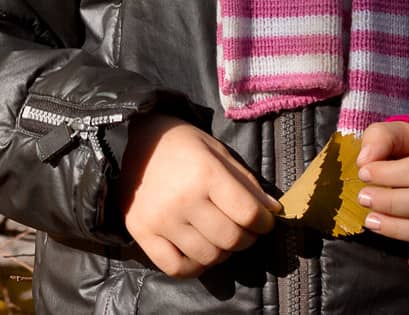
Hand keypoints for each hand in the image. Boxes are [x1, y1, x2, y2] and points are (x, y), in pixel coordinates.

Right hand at [116, 113, 280, 277]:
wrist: (136, 140)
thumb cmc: (183, 145)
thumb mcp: (219, 153)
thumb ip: (247, 184)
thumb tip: (272, 212)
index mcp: (205, 173)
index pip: (248, 214)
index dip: (264, 222)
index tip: (264, 221)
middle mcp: (182, 199)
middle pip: (230, 239)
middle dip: (246, 238)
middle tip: (243, 229)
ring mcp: (160, 218)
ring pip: (208, 256)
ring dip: (222, 252)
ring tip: (219, 238)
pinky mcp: (141, 232)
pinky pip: (175, 267)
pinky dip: (194, 267)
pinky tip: (198, 252)